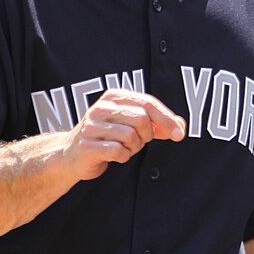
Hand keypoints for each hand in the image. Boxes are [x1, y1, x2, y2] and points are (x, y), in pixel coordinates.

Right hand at [63, 88, 185, 180]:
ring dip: (133, 148)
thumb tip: (181, 126)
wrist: (72, 155)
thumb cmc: (107, 138)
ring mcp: (91, 125)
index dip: (166, 119)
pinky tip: (115, 156)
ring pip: (130, 136)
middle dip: (147, 136)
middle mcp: (101, 107)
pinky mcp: (87, 144)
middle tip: (139, 142)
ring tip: (124, 148)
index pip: (148, 103)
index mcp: (114, 96)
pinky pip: (117, 151)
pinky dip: (122, 157)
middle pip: (141, 119)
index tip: (179, 134)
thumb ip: (157, 124)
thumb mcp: (132, 126)